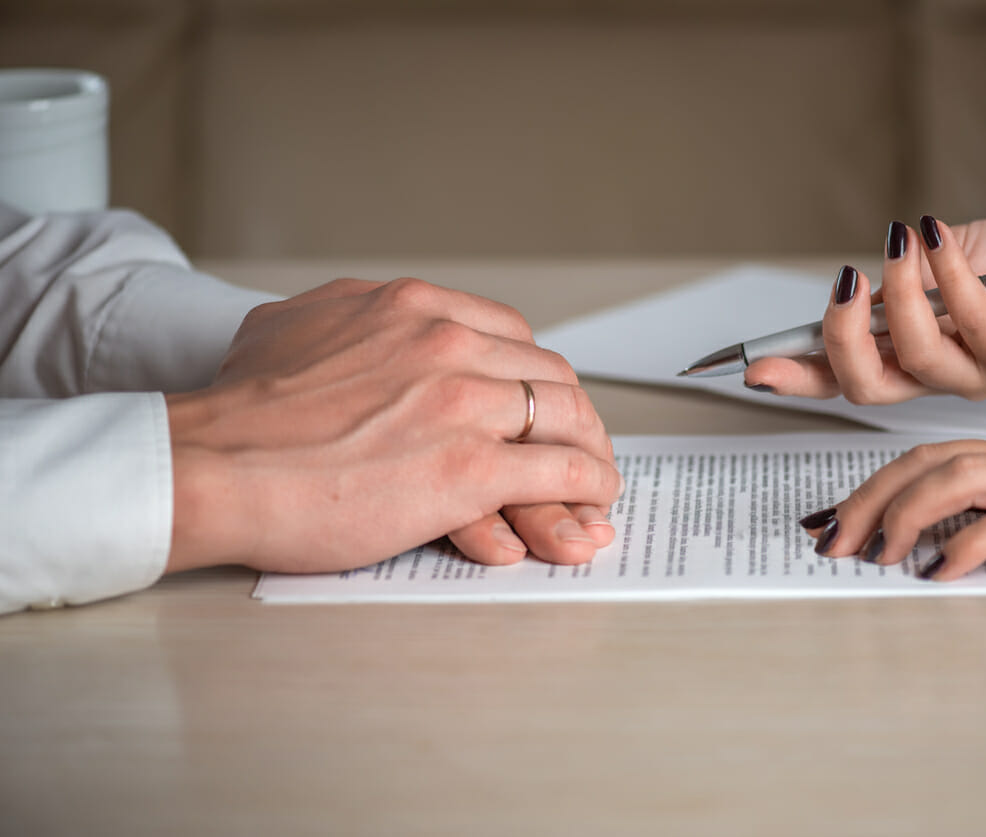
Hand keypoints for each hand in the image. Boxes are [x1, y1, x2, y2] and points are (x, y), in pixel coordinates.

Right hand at [165, 277, 622, 574]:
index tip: (537, 403)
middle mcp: (448, 342)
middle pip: (549, 373)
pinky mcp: (469, 467)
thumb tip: (353, 328)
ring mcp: (463, 402)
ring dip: (592, 451)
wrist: (209, 464)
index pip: (510, 333)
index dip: (533, 375)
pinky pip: (560, 470)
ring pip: (567, 417)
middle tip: (579, 447)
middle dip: (573, 415)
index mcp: (412, 307)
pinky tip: (591, 501)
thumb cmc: (240, 413)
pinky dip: (588, 485)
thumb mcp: (292, 327)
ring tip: (597, 480)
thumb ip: (343, 322)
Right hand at [745, 217, 985, 402]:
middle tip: (844, 285)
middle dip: (839, 338)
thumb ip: (893, 279)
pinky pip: (970, 321)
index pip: (839, 379)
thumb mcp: (933, 265)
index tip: (754, 368)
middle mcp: (934, 377)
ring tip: (904, 241)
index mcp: (906, 359)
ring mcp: (974, 372)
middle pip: (864, 386)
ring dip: (900, 290)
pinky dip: (947, 272)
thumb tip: (856, 283)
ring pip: (914, 355)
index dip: (795, 378)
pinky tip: (936, 237)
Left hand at [802, 411, 985, 579]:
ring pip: (955, 479)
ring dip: (902, 515)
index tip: (836, 515)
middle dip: (865, 499)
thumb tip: (967, 530)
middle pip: (923, 463)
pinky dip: (967, 546)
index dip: (872, 484)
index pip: (926, 456)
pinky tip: (941, 571)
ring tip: (873, 552)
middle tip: (827, 538)